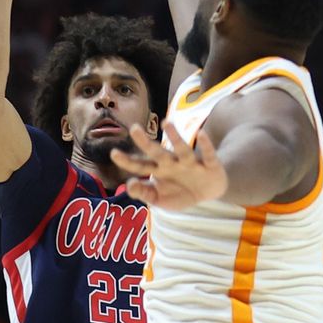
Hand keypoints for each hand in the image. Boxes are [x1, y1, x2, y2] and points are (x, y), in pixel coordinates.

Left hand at [111, 120, 227, 209]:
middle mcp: (172, 163)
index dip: (127, 161)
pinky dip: (205, 144)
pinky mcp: (209, 165)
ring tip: (166, 123)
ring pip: (182, 149)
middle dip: (146, 142)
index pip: (140, 165)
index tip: (113, 153)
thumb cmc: (180, 192)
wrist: (209, 192)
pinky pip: (208, 154)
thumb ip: (143, 193)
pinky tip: (201, 134)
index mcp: (159, 170)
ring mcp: (190, 162)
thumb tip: (129, 184)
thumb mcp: (159, 199)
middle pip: (157, 152)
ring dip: (175, 137)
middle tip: (134, 129)